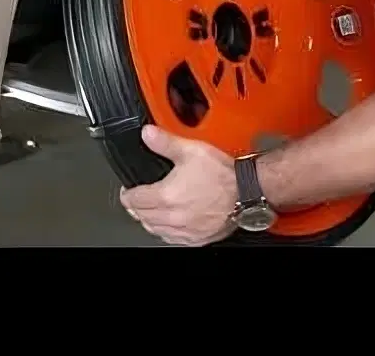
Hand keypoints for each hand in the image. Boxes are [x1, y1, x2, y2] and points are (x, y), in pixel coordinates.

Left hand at [119, 125, 237, 246]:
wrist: (247, 191)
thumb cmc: (224, 175)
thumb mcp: (192, 150)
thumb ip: (166, 142)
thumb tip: (148, 134)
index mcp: (166, 195)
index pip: (134, 200)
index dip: (127, 194)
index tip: (128, 190)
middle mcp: (173, 216)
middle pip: (142, 217)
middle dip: (136, 207)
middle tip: (137, 199)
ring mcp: (184, 230)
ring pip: (154, 230)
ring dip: (149, 221)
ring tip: (150, 211)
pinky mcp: (196, 238)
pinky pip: (172, 240)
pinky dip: (166, 231)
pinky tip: (169, 224)